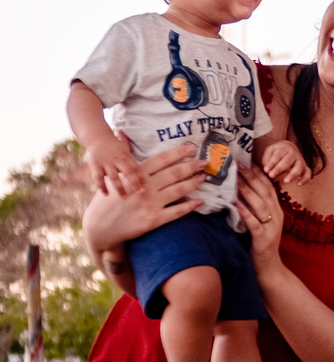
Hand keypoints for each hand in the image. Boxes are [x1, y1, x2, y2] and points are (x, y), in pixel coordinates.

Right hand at [84, 142, 205, 251]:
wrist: (100, 227)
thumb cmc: (108, 199)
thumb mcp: (113, 176)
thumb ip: (124, 156)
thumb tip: (122, 133)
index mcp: (135, 175)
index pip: (160, 160)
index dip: (178, 153)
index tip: (191, 148)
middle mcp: (144, 187)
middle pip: (173, 173)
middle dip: (191, 166)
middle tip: (205, 162)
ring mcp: (150, 204)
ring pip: (178, 190)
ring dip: (193, 183)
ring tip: (204, 178)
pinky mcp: (153, 220)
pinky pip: (176, 212)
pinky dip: (190, 206)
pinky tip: (200, 201)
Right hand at [86, 133, 146, 196]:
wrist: (97, 136)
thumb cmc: (114, 145)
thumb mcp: (126, 148)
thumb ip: (134, 158)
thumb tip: (152, 164)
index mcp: (126, 156)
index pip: (136, 168)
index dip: (141, 178)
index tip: (146, 188)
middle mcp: (117, 160)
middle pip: (128, 173)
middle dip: (134, 183)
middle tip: (140, 193)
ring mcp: (106, 162)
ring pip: (114, 177)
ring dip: (119, 188)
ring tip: (124, 198)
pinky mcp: (96, 165)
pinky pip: (98, 177)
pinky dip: (102, 186)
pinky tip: (106, 194)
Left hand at [236, 165, 284, 278]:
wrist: (269, 270)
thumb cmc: (259, 246)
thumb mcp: (259, 223)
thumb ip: (252, 208)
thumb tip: (236, 191)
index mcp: (276, 210)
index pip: (268, 186)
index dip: (257, 173)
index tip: (245, 160)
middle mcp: (276, 216)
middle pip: (265, 191)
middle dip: (251, 177)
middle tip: (237, 164)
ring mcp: (272, 228)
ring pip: (260, 204)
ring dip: (247, 191)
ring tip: (235, 180)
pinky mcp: (264, 239)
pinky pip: (255, 223)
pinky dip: (246, 212)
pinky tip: (236, 204)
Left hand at [260, 142, 310, 184]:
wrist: (289, 149)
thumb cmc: (277, 153)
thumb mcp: (270, 152)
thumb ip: (267, 160)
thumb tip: (267, 170)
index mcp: (284, 147)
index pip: (278, 155)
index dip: (272, 163)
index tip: (266, 170)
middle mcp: (294, 153)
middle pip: (288, 160)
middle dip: (279, 168)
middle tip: (271, 175)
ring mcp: (301, 160)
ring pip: (299, 167)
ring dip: (293, 174)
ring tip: (286, 181)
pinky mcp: (305, 168)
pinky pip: (308, 173)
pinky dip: (305, 179)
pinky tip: (298, 184)